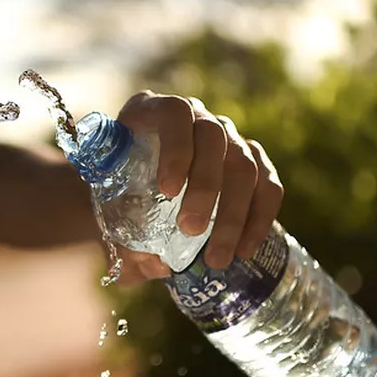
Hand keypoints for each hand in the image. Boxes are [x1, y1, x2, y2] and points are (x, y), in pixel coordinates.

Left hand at [115, 91, 284, 281]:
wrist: (134, 198)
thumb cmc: (116, 199)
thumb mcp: (109, 214)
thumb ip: (123, 238)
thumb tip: (155, 264)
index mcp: (152, 112)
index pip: (174, 114)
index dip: (176, 148)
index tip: (168, 190)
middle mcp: (195, 117)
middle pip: (214, 138)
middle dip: (206, 187)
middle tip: (191, 230)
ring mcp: (228, 137)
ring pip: (244, 164)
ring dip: (234, 214)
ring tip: (217, 257)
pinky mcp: (252, 162)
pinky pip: (267, 184)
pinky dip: (260, 218)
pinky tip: (245, 250)